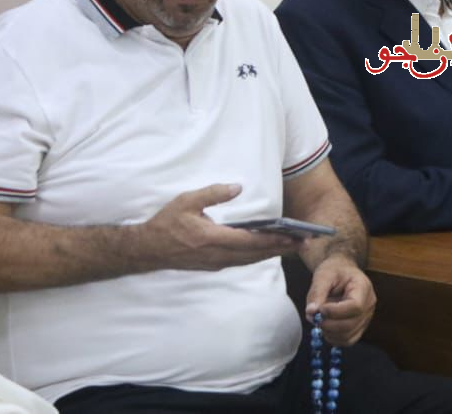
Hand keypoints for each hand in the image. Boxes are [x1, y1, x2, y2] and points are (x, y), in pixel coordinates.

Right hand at [140, 184, 305, 271]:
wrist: (146, 250)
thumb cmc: (166, 223)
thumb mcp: (187, 201)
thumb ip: (214, 193)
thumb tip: (238, 187)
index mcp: (213, 239)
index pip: (251, 242)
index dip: (275, 240)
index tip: (295, 237)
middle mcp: (218, 255)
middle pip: (256, 254)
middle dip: (282, 248)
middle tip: (305, 241)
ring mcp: (215, 263)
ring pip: (250, 260)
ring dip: (272, 253)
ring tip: (293, 245)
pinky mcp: (213, 265)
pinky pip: (241, 262)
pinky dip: (258, 256)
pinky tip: (267, 249)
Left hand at [305, 254, 375, 346]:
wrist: (342, 271)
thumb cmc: (334, 270)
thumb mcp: (323, 275)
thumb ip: (317, 293)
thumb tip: (311, 312)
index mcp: (363, 287)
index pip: (355, 306)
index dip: (335, 312)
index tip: (320, 309)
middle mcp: (369, 304)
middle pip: (351, 324)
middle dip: (329, 324)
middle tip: (314, 317)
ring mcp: (366, 317)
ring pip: (349, 335)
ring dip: (330, 333)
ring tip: (319, 321)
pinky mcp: (360, 327)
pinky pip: (349, 340)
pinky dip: (334, 339)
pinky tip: (326, 328)